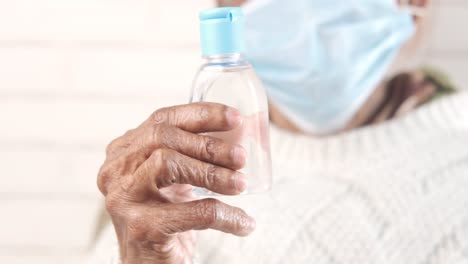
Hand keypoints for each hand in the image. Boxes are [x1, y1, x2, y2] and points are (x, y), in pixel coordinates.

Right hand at [97, 103, 255, 263]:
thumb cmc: (165, 216)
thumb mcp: (174, 180)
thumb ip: (191, 155)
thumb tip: (240, 134)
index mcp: (124, 152)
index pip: (161, 120)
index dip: (200, 114)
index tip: (235, 118)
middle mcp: (116, 171)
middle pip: (163, 138)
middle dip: (209, 145)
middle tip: (241, 157)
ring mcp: (124, 199)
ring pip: (169, 164)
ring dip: (213, 173)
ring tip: (241, 184)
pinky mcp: (141, 227)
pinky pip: (193, 212)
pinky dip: (225, 215)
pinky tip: (243, 222)